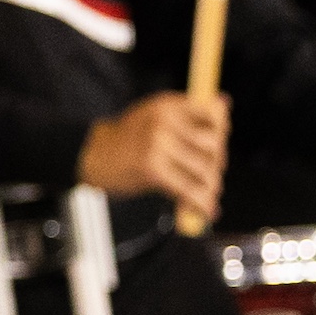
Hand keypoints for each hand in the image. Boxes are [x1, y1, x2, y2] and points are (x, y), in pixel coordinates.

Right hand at [79, 92, 227, 228]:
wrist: (91, 157)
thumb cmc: (127, 139)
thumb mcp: (153, 116)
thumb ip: (187, 112)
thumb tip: (225, 103)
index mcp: (166, 105)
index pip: (212, 113)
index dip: (221, 131)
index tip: (215, 146)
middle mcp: (163, 121)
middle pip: (213, 144)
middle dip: (217, 163)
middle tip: (210, 175)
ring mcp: (157, 145)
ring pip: (204, 169)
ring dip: (211, 187)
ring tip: (208, 195)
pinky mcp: (152, 170)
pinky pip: (189, 189)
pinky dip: (202, 203)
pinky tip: (206, 211)